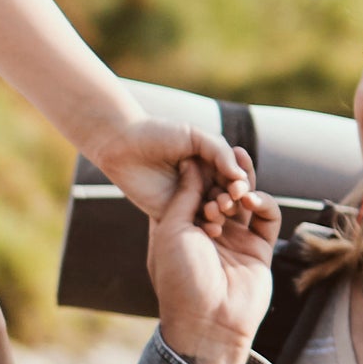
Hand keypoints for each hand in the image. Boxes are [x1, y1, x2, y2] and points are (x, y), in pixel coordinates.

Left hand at [90, 106, 253, 221]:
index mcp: (213, 164)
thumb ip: (219, 152)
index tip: (238, 188)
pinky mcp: (173, 215)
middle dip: (230, 201)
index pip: (234, 178)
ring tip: (216, 213)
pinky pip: (193, 225)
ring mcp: (190, 200)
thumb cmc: (159, 134)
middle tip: (226, 202)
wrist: (123, 144)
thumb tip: (239, 175)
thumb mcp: (194, 136)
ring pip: (212, 213)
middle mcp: (204, 183)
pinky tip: (210, 229)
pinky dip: (204, 228)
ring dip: (218, 215)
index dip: (239, 184)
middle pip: (226, 198)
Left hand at [147, 161, 279, 363]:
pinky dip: (263, 203)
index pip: (193, 189)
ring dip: (243, 185)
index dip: (198, 170)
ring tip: (239, 175)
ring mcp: (235, 242)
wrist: (208, 323)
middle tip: (229, 152)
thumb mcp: (171, 230)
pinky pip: (267, 218)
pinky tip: (251, 198)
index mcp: (180, 229)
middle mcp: (208, 233)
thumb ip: (185, 195)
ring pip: (245, 202)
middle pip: (221, 191)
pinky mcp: (259, 251)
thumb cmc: (181, 278)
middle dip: (224, 173)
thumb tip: (192, 162)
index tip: (200, 150)